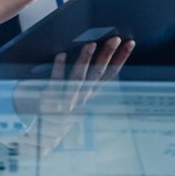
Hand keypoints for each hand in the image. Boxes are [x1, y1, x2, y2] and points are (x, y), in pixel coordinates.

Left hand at [13, 37, 134, 153]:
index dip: (121, 59)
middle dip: (107, 56)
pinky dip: (58, 69)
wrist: (44, 137)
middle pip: (98, 74)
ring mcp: (67, 101)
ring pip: (79, 79)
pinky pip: (56, 84)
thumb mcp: (79, 98)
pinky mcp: (51, 102)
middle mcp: (82, 98)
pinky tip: (60, 55)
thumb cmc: (62, 112)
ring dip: (85, 61)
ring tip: (90, 44)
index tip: (130, 44)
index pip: (110, 74)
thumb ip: (86, 80)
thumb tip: (95, 55)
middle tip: (115, 39)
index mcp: (90, 94)